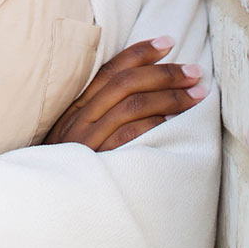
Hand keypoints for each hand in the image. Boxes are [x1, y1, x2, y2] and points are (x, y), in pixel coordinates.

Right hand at [42, 35, 207, 151]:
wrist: (51, 205)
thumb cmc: (72, 166)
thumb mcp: (78, 133)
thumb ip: (100, 112)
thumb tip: (142, 87)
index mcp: (76, 106)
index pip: (110, 69)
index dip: (140, 53)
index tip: (168, 42)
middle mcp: (79, 118)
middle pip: (125, 84)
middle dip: (164, 73)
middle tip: (195, 72)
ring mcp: (87, 140)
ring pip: (131, 106)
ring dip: (169, 97)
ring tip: (196, 95)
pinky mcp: (97, 161)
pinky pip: (128, 137)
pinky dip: (152, 125)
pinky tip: (174, 122)